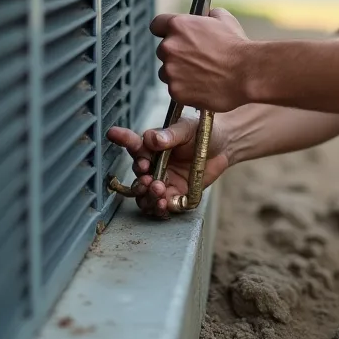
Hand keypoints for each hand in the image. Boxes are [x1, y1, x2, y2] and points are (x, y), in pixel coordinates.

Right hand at [105, 111, 233, 217]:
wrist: (223, 146)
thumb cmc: (202, 132)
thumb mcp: (187, 129)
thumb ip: (170, 135)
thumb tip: (152, 138)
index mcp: (153, 147)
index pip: (133, 145)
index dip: (123, 140)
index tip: (114, 134)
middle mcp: (154, 166)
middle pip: (137, 176)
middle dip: (140, 179)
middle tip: (148, 177)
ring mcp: (163, 182)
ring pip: (144, 196)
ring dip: (147, 196)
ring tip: (158, 190)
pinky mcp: (175, 196)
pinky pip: (161, 207)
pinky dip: (159, 208)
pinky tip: (163, 204)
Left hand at [151, 7, 251, 112]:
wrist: (247, 73)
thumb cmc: (237, 47)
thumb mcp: (225, 19)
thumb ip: (209, 15)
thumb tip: (208, 16)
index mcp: (178, 26)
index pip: (156, 25)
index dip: (164, 30)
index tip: (172, 36)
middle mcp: (169, 47)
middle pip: (163, 50)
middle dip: (176, 54)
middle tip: (196, 59)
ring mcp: (170, 70)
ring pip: (167, 72)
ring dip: (179, 73)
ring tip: (202, 74)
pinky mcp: (175, 90)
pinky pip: (175, 89)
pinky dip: (186, 89)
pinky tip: (203, 86)